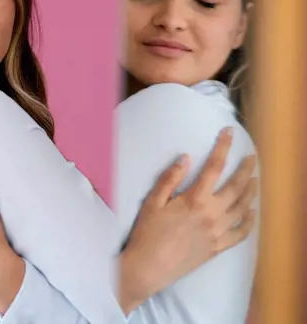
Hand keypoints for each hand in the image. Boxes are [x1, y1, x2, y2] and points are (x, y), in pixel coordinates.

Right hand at [119, 128, 257, 312]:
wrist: (149, 267)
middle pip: (237, 186)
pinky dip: (249, 221)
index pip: (214, 166)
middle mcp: (212, 214)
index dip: (223, 147)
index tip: (229, 133)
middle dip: (246, 168)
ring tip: (254, 180)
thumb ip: (170, 178)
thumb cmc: (147, 233)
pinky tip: (251, 212)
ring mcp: (218, 232)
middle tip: (251, 157)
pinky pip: (241, 233)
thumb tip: (187, 158)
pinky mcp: (218, 247)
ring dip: (251, 191)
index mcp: (195, 199)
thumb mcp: (153, 201)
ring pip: (243, 207)